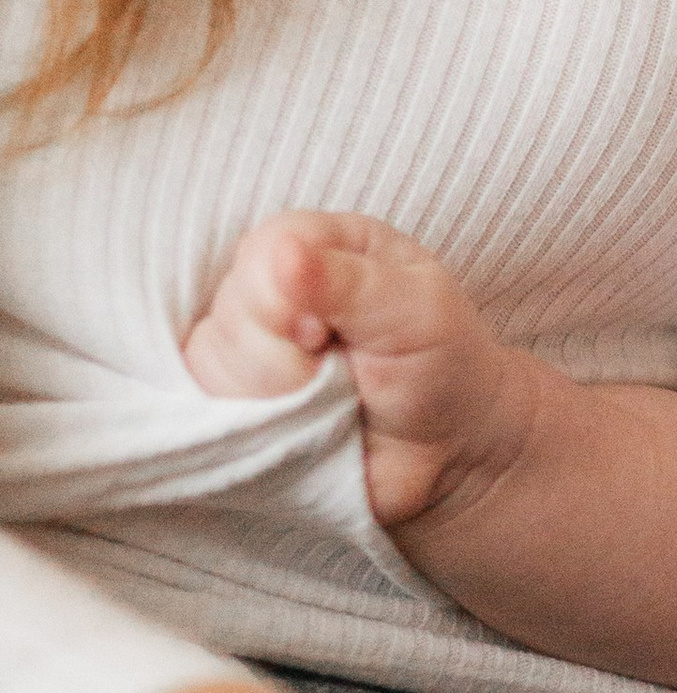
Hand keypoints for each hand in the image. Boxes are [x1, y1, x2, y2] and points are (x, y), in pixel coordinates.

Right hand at [183, 212, 527, 530]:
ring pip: (217, 364)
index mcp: (321, 241)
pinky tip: (301, 424)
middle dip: (290, 357)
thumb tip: (283, 253)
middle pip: (234, 310)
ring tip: (331, 398)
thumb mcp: (415, 313)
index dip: (284, 301)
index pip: (262, 251)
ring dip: (281, 395)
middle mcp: (273, 284)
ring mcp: (246, 341)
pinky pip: (212, 409)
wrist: (448, 451)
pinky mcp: (232, 396)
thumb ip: (349, 284)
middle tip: (345, 372)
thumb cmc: (440, 365)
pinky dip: (258, 426)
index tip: (329, 336)